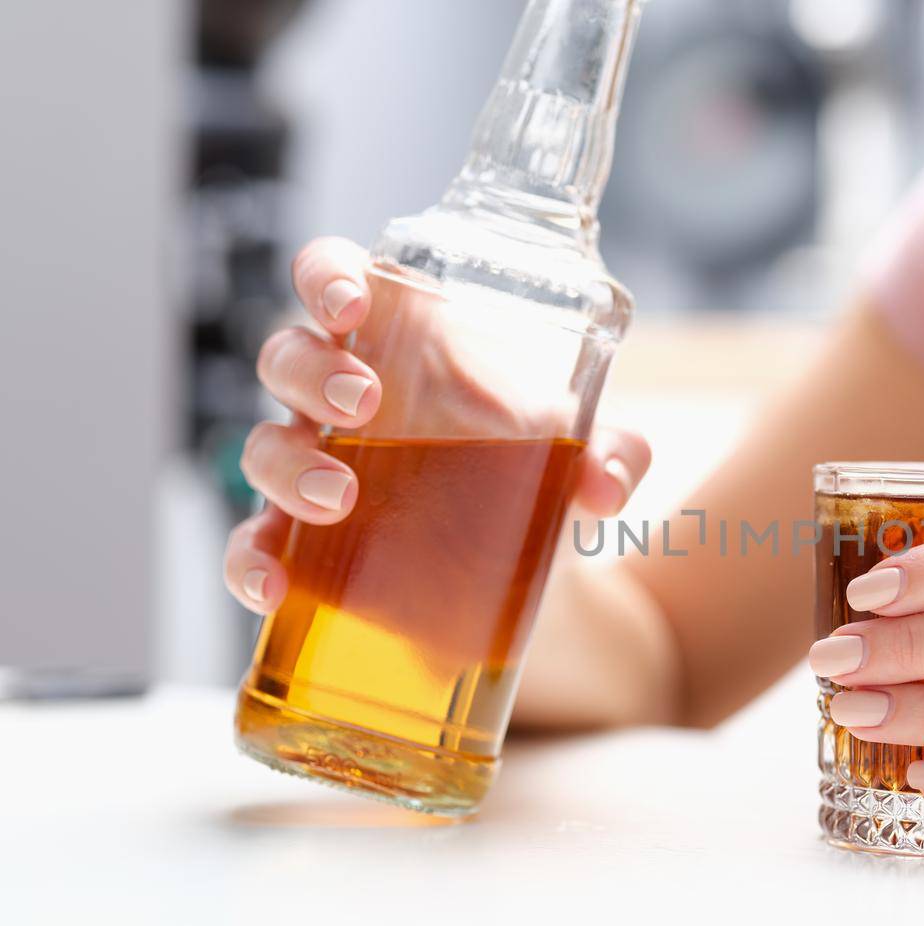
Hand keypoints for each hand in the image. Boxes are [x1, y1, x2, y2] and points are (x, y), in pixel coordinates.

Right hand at [224, 236, 649, 613]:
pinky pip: (253, 544)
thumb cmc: (528, 468)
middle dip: (311, 372)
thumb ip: (609, 454)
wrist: (520, 568)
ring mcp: (313, 468)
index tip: (352, 303)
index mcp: (397, 343)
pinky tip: (274, 588)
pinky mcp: (304, 543)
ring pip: (262, 446)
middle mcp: (340, 397)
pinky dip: (250, 564)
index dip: (328, 277)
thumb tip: (607, 484)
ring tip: (338, 497)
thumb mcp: (575, 455)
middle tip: (362, 404)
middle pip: (287, 356)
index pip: (336, 279)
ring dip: (286, 467)